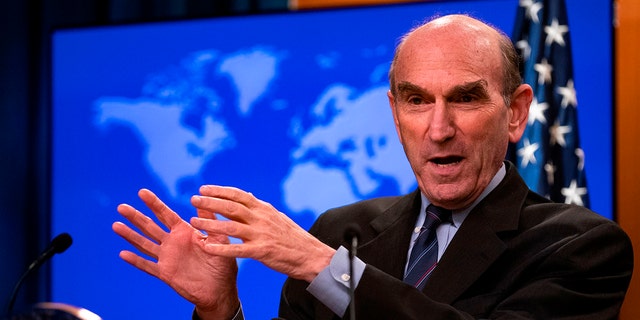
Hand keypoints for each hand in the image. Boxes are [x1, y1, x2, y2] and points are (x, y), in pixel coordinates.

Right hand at [112, 188, 238, 318]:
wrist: (220, 289)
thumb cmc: (222, 263)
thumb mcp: (219, 239)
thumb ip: (209, 221)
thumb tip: (200, 200)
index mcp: (185, 232)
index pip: (166, 214)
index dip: (154, 204)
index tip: (142, 192)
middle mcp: (173, 242)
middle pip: (150, 227)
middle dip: (136, 217)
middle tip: (121, 207)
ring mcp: (167, 257)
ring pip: (145, 244)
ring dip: (130, 235)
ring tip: (116, 225)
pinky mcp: (165, 273)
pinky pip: (148, 266)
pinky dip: (136, 260)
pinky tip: (123, 254)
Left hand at [189, 185, 335, 282]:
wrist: (310, 255)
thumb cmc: (291, 236)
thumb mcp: (276, 216)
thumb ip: (258, 207)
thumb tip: (246, 194)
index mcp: (264, 208)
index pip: (238, 195)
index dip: (219, 191)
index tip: (203, 188)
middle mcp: (261, 218)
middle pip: (231, 207)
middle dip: (210, 202)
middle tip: (193, 200)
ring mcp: (261, 235)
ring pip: (230, 227)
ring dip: (210, 224)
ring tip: (193, 222)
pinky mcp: (261, 251)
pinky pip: (236, 250)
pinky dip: (219, 248)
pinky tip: (205, 247)